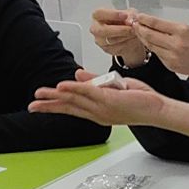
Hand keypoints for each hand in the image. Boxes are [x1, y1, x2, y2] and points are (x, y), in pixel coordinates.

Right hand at [29, 71, 172, 126]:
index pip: (72, 108)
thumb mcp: (113, 88)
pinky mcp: (108, 100)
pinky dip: (73, 89)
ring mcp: (101, 108)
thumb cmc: (140, 100)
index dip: (55, 106)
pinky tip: (60, 87)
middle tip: (32, 106)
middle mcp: (97, 113)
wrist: (156, 108)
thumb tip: (76, 75)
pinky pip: (87, 93)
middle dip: (48, 106)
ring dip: (54, 97)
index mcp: (97, 112)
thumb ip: (94, 82)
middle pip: (67, 108)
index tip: (41, 104)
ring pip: (73, 101)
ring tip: (39, 95)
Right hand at [88, 7, 146, 65]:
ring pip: (110, 40)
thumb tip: (129, 20)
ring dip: (125, 37)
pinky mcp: (106, 49)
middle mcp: (96, 28)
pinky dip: (126, 43)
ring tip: (134, 32)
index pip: (100, 13)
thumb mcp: (130, 13)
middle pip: (102, 30)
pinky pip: (115, 48)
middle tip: (131, 28)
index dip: (113, 14)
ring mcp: (99, 40)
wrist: (129, 34)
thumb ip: (129, 15)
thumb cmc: (125, 21)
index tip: (125, 15)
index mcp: (98, 15)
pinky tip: (132, 39)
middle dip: (119, 29)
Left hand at [130, 13, 188, 76]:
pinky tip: (151, 43)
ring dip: (143, 38)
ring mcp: (172, 56)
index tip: (139, 16)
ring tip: (140, 32)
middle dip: (139, 28)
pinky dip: (153, 48)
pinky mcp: (170, 65)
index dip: (144, 19)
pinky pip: (157, 55)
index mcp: (182, 31)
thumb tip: (155, 24)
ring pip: (151, 45)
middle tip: (134, 24)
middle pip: (149, 35)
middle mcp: (176, 44)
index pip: (156, 23)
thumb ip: (172, 28)